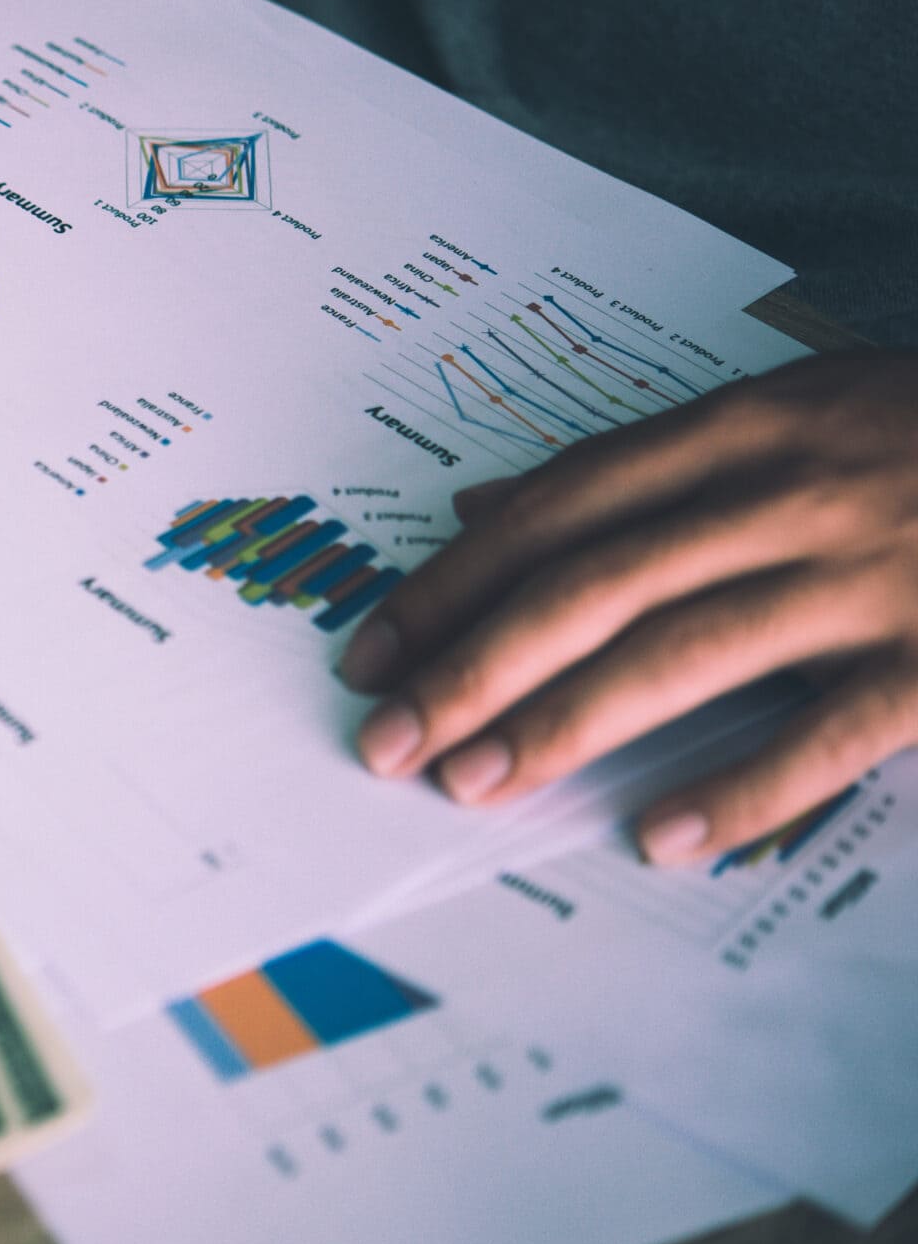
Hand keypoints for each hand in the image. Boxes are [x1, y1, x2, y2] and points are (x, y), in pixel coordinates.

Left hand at [336, 350, 917, 864]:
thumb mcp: (790, 406)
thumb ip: (642, 463)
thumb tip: (482, 506)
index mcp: (748, 424)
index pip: (559, 508)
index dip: (454, 581)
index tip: (374, 646)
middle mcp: (793, 492)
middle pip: (592, 584)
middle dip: (473, 665)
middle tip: (388, 737)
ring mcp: (873, 574)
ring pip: (683, 655)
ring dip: (565, 725)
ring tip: (476, 783)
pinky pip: (827, 734)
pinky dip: (741, 788)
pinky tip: (662, 837)